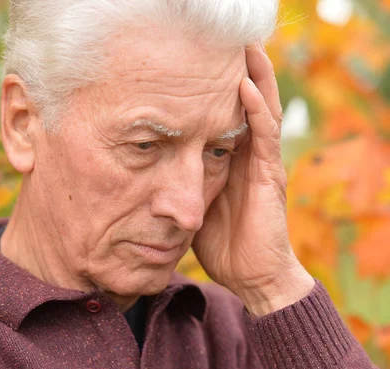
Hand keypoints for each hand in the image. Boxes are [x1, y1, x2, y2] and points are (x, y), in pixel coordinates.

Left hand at [192, 44, 313, 315]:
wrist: (251, 276)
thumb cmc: (223, 245)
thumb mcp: (195, 207)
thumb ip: (183, 184)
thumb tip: (150, 174)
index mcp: (232, 162)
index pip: (227, 115)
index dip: (217, 90)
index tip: (198, 65)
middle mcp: (250, 157)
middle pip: (249, 103)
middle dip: (239, 71)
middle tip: (227, 41)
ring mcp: (262, 164)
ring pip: (262, 110)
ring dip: (254, 77)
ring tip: (244, 47)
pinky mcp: (269, 177)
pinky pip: (264, 137)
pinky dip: (256, 110)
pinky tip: (244, 87)